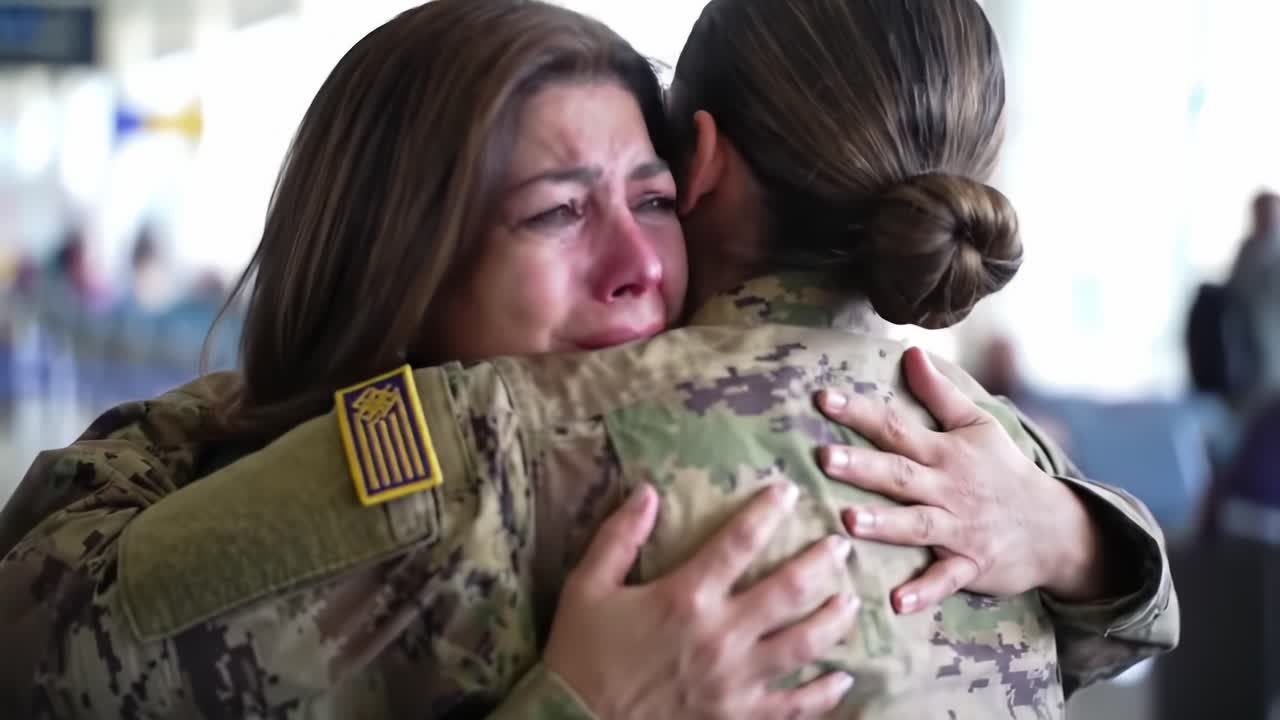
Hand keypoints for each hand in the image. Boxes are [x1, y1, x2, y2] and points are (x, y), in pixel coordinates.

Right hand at [543, 482, 859, 719]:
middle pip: (788, 590)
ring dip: (834, 618)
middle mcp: (719, 635)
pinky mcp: (739, 717)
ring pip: (804, 644)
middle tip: (842, 545)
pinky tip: (843, 677)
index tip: (791, 492)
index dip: (768, 511)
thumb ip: (619, 536)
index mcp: (685, 597)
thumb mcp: (587, 587)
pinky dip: (825, 692)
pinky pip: (795, 706)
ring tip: (852, 599)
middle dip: (822, 563)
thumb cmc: (581, 653)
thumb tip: (647, 490)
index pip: (738, 542)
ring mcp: (735, 681)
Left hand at [814, 347, 1105, 613]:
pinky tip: (897, 602)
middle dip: (863, 467)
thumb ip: (939, 392)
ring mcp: (960, 529)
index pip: (897, 427)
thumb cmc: (1005, 470)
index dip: (860, 412)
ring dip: (885, 524)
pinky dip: (924, 591)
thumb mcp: (978, 425)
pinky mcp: (971, 565)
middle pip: (900, 475)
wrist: (1054, 526)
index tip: (823, 398)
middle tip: (825, 457)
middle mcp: (948, 488)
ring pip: (918, 525)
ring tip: (849, 521)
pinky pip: (946, 580)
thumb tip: (910, 351)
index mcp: (945, 452)